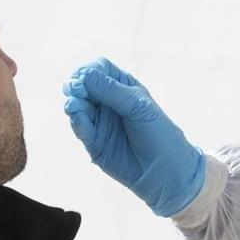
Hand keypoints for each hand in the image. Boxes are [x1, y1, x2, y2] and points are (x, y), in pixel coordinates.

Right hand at [63, 58, 205, 216]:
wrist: (166, 169)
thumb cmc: (159, 133)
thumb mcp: (138, 106)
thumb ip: (111, 90)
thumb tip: (84, 75)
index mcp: (122, 87)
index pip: (99, 69)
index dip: (89, 70)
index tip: (84, 75)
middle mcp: (108, 102)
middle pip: (83, 85)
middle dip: (76, 85)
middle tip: (74, 88)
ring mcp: (100, 121)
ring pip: (77, 106)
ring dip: (73, 102)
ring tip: (74, 104)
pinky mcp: (94, 141)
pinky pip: (80, 127)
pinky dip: (76, 121)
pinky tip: (77, 117)